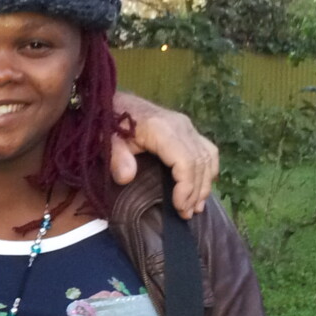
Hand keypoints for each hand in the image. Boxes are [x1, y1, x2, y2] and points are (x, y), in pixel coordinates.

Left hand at [109, 90, 218, 217]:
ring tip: (195, 207)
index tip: (178, 207)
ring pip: (207, 157)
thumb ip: (116, 158)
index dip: (186, 187)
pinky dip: (208, 170)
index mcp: (162, 129)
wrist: (113, 102)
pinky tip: (202, 187)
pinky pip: (207, 150)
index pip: (186, 161)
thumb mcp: (107, 140)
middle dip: (196, 191)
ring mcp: (186, 126)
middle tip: (186, 214)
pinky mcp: (187, 129)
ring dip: (205, 183)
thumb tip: (126, 177)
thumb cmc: (109, 123)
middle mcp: (181, 126)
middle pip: (199, 162)